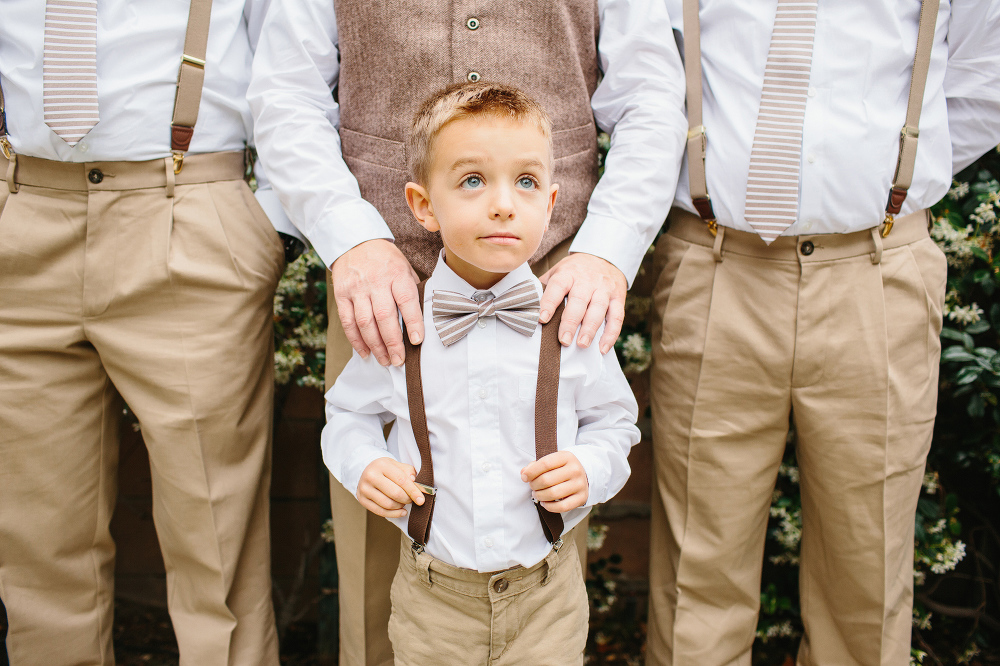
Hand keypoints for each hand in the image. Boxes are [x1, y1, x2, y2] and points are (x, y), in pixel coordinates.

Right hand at [332, 239, 422, 366]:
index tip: (417, 341)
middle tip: (399, 360)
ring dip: (375, 345)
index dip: (412, 322)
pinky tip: (365, 352)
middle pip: (384, 316)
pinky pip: (348, 321)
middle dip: (392, 342)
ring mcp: (357, 289)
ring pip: (365, 322)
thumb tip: (423, 319)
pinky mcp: (342, 294)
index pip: (406, 300)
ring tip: (385, 360)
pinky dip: (356, 340)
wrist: (355, 242)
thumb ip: (412, 291)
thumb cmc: (386, 260)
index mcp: (396, 274)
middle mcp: (376, 282)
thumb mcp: (404, 267)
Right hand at [356, 458, 425, 517]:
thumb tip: (414, 481)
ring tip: (404, 502)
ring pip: (388, 504)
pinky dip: (394, 514)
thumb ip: (408, 471)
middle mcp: (370, 476)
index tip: (421, 500)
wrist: (368, 472)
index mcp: (381, 465)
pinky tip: (401, 511)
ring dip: (400, 506)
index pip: (401, 480)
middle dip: (407, 499)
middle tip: (412, 499)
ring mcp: (364, 489)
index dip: (413, 491)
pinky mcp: (362, 500)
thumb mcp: (397, 465)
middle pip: (395, 493)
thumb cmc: (386, 469)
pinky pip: (380, 512)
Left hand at [520, 451, 588, 512]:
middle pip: (546, 480)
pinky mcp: (582, 498)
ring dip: (540, 496)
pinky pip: (562, 507)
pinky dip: (549, 507)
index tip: (524, 477)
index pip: (545, 463)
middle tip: (532, 486)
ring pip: (553, 494)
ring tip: (537, 494)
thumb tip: (524, 473)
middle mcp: (575, 470)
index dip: (531, 472)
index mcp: (567, 457)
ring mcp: (580, 484)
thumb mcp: (552, 461)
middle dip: (534, 485)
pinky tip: (544, 503)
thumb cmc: (563, 468)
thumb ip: (536, 465)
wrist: (585, 475)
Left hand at [538, 253, 626, 353]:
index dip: (549, 302)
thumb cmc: (575, 270)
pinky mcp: (618, 298)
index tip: (542, 319)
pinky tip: (602, 348)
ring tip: (582, 345)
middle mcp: (587, 280)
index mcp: (568, 273)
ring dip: (590, 328)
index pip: (558, 286)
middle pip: (579, 301)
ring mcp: (604, 289)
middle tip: (563, 340)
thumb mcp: (558, 271)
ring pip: (599, 309)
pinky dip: (611, 334)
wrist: (604, 257)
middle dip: (571, 322)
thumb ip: (544, 287)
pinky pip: (617, 317)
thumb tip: (525, 305)